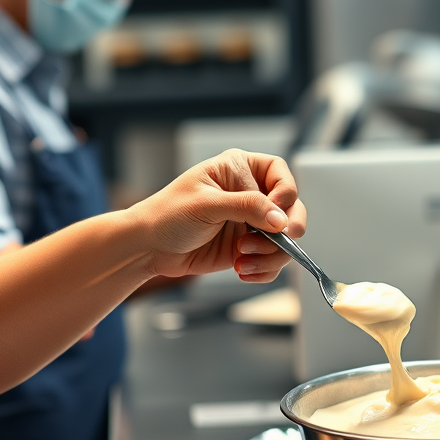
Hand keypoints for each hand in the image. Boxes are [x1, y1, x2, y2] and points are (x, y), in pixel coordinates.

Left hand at [137, 149, 306, 282]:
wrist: (149, 247)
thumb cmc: (169, 214)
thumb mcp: (207, 204)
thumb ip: (246, 207)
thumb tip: (280, 219)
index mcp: (239, 169)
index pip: (280, 175)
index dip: (286, 193)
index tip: (277, 212)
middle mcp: (250, 194)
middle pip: (290, 208)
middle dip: (288, 228)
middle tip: (284, 239)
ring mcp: (250, 223)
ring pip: (284, 239)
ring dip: (271, 253)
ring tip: (244, 258)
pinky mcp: (247, 248)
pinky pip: (270, 260)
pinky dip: (263, 269)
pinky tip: (242, 270)